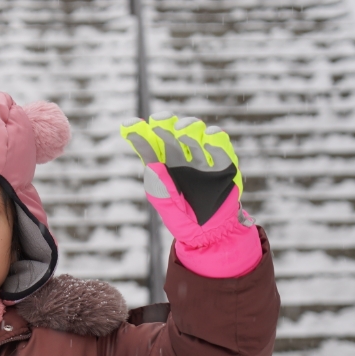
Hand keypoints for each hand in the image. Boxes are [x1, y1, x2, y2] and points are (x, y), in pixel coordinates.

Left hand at [120, 113, 261, 277]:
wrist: (207, 234)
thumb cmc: (181, 217)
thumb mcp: (162, 198)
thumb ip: (155, 178)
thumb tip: (146, 158)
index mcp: (164, 163)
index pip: (151, 142)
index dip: (140, 132)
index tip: (129, 125)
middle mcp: (183, 157)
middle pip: (174, 131)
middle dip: (166, 123)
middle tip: (159, 121)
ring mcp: (204, 159)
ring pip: (197, 132)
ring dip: (189, 127)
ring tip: (181, 132)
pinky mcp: (225, 165)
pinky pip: (221, 146)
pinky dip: (215, 139)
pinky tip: (207, 138)